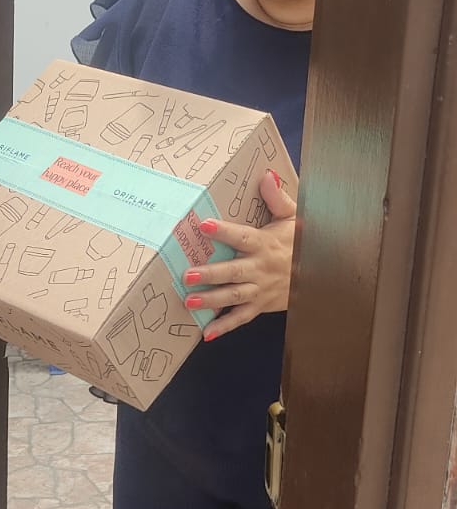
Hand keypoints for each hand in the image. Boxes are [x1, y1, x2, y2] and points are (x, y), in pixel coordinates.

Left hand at [182, 170, 296, 340]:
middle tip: (188, 275)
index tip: (203, 225)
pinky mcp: (261, 305)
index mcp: (265, 244)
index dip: (224, 231)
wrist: (320, 272)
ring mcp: (260, 289)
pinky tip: (207, 333)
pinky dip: (225, 326)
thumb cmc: (300, 241)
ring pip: (234, 296)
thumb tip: (266, 176)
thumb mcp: (293, 217)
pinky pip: (242, 317)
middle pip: (233, 272)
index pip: (242, 236)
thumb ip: (277, 198)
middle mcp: (261, 268)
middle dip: (211, 274)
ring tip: (189, 301)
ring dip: (212, 300)